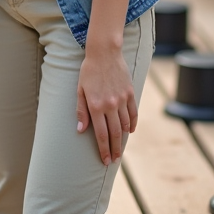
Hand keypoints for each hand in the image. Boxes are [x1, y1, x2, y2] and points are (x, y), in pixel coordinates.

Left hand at [76, 48, 137, 165]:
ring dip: (122, 139)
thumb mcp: (80, 90)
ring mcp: (122, 99)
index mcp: (96, 106)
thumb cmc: (88, 71)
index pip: (101, 134)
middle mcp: (110, 105)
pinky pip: (133, 113)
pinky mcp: (130, 93)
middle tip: (114, 160)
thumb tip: (81, 130)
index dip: (103, 149)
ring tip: (120, 148)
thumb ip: (81, 110)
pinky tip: (130, 131)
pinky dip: (132, 124)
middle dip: (114, 149)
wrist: (104, 53)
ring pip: (125, 125)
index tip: (105, 160)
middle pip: (114, 133)